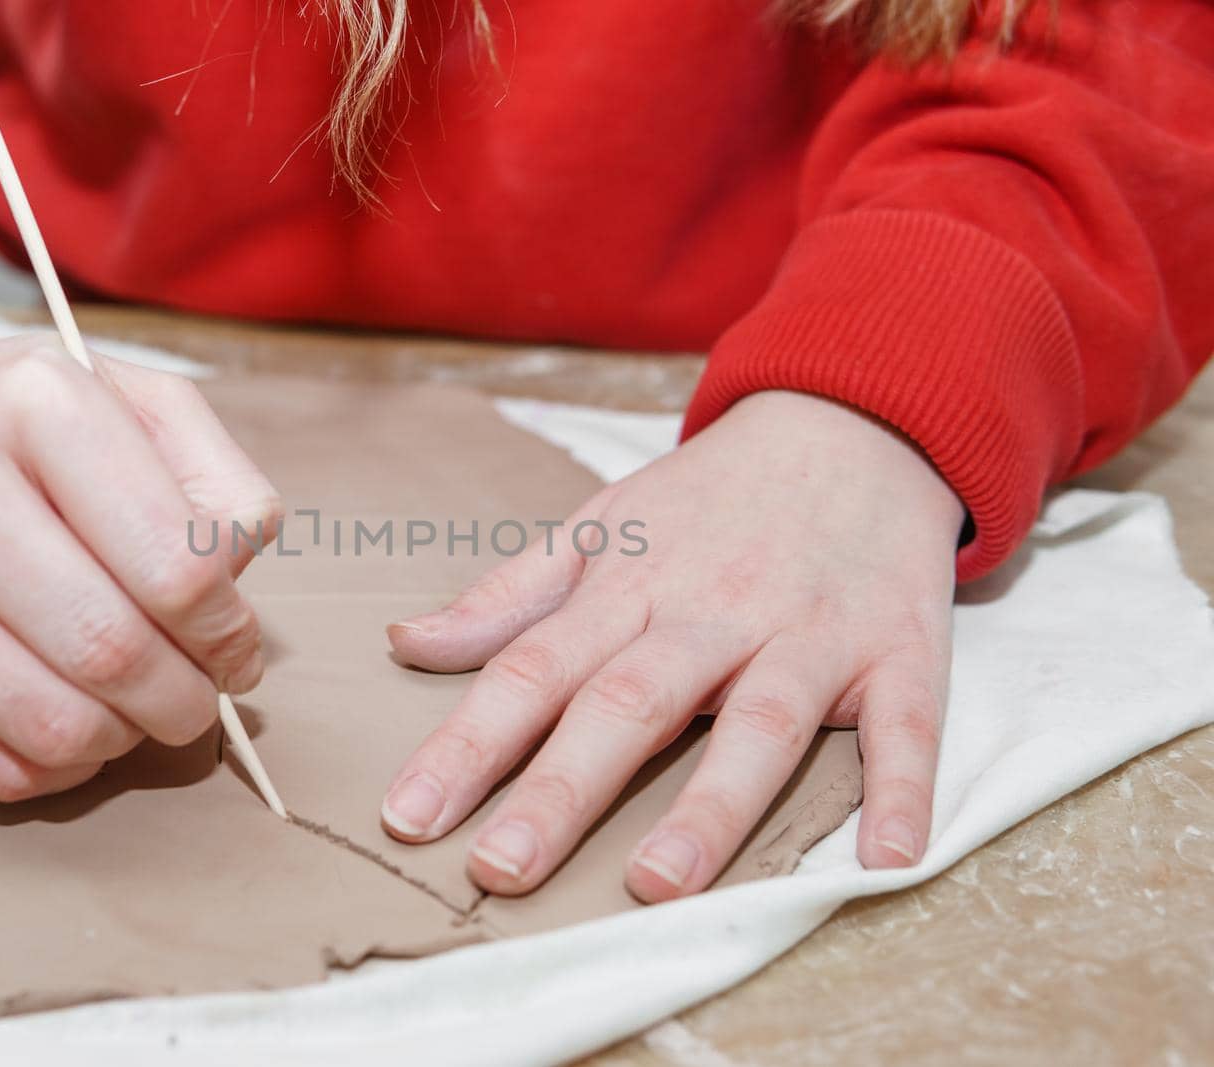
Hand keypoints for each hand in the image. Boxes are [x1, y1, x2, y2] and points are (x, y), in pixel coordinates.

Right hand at [0, 324, 279, 801]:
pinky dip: (55, 769)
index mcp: (35, 403)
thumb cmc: (26, 421)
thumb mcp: (141, 403)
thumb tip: (232, 594)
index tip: (238, 648)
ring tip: (139, 711)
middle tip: (200, 696)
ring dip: (121, 739)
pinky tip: (77, 728)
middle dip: (182, 699)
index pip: (173, 566)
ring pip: (45, 723)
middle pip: (107, 650)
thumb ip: (220, 487)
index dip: (227, 631)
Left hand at [380, 391, 963, 900]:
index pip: (532, 670)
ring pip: (758, 726)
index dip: (469, 743)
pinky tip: (885, 860)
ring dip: (709, 807)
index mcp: (630, 587)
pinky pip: (905, 728)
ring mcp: (808, 635)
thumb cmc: (709, 498)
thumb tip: (409, 646)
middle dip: (561, 790)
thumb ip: (510, 595)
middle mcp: (713, 613)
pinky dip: (902, 790)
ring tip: (655, 886)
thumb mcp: (600, 526)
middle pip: (629, 705)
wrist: (851, 425)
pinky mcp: (898, 653)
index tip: (410, 815)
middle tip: (501, 871)